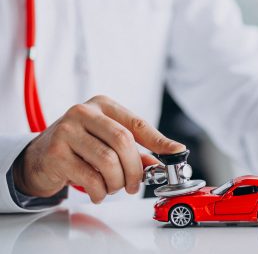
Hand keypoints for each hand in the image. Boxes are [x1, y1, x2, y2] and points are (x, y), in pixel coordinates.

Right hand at [13, 95, 185, 202]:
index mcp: (103, 105)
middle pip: (123, 142)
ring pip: (108, 161)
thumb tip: (163, 163)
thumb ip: (135, 150)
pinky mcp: (56, 153)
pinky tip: (98, 192)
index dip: (160, 141)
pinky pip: (90, 178)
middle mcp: (83, 112)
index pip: (137, 124)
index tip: (177, 153)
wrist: (39, 158)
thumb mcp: (108, 142)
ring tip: (113, 187)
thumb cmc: (80, 148)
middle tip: (136, 185)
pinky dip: (100, 191)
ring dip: (117, 182)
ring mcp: (67, 131)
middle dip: (135, 169)